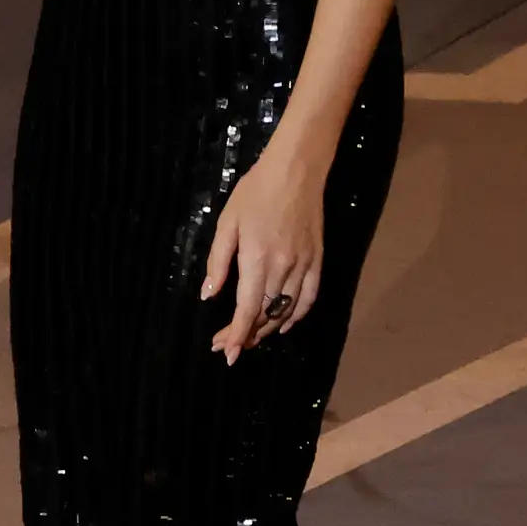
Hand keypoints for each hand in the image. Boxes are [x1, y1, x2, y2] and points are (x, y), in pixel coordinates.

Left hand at [199, 140, 327, 361]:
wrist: (296, 171)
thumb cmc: (254, 193)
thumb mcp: (227, 223)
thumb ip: (218, 262)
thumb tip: (208, 295)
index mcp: (257, 259)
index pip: (247, 308)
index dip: (236, 334)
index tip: (226, 354)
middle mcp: (283, 268)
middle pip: (265, 313)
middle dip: (246, 335)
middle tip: (228, 344)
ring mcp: (304, 265)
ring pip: (287, 310)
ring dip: (268, 329)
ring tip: (250, 338)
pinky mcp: (317, 260)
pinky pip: (310, 297)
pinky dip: (297, 316)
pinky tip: (284, 325)